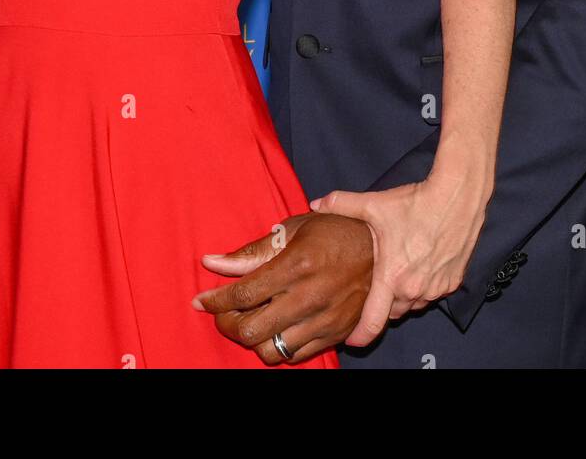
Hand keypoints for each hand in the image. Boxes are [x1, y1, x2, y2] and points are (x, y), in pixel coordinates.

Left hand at [192, 212, 373, 363]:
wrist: (383, 249)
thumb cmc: (336, 231)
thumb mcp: (294, 229)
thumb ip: (252, 251)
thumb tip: (212, 262)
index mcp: (297, 265)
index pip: (243, 295)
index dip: (215, 301)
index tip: (201, 301)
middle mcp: (309, 297)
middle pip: (251, 330)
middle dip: (227, 324)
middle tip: (222, 312)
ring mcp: (324, 321)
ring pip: (270, 351)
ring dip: (251, 338)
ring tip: (248, 321)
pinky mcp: (336, 335)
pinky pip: (295, 357)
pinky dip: (277, 346)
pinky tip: (273, 328)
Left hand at [309, 167, 490, 345]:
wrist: (457, 197)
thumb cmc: (416, 203)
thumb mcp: (374, 204)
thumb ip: (342, 204)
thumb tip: (316, 204)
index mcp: (391, 276)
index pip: (372, 322)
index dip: (359, 336)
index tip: (350, 339)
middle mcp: (414, 289)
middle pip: (391, 311)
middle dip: (381, 301)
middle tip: (376, 280)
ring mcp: (435, 289)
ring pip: (412, 303)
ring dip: (403, 294)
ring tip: (398, 268)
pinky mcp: (452, 283)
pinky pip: (432, 294)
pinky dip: (423, 286)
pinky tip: (419, 262)